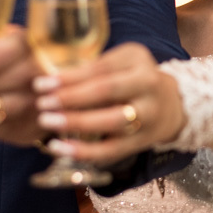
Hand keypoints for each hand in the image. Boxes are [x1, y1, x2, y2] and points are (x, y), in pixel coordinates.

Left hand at [34, 42, 185, 164]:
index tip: (41, 84)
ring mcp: (148, 116)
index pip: (101, 68)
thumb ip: (93, 68)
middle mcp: (148, 86)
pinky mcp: (141, 142)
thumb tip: (50, 79)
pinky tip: (60, 147)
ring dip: (76, 122)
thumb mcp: (121, 62)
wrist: (172, 105)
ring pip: (111, 121)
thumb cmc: (134, 79)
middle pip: (107, 91)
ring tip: (48, 122)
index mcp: (138, 61)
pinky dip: (84, 151)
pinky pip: (111, 150)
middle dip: (71, 98)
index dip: (69, 77)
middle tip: (42, 103)